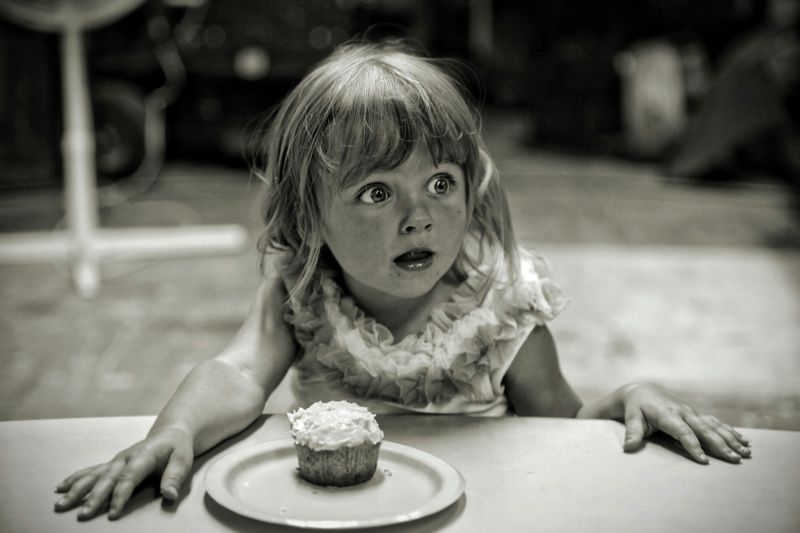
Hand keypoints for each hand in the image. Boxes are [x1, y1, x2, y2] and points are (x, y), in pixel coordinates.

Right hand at [54, 426, 193, 519]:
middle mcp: (125, 457)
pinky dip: (75, 479)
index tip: (112, 513)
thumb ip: (175, 477)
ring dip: (77, 490)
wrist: (170, 434)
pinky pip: (91, 471)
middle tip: (83, 514)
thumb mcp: (183, 460)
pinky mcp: (112, 464)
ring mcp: (116, 460)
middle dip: (94, 497)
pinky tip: (61, 487)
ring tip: (61, 504)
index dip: (120, 496)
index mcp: (143, 456)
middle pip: (107, 479)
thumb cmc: (177, 449)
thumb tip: (169, 494)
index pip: (129, 478)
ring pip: (94, 475)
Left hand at [620, 383, 750, 463]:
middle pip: (704, 430)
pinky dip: (730, 432)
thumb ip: (632, 433)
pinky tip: (744, 441)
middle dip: (720, 444)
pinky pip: (716, 423)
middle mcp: (683, 412)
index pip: (682, 432)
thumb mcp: (631, 419)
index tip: (704, 460)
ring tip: (746, 453)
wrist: (641, 391)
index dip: (693, 445)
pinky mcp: (696, 414)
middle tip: (735, 459)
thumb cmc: (635, 408)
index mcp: (667, 414)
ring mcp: (692, 412)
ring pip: (714, 426)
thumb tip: (627, 448)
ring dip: (731, 439)